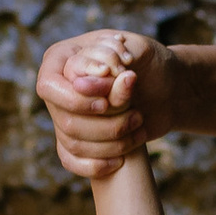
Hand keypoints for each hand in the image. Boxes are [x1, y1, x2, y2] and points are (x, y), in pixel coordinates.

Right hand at [37, 29, 172, 178]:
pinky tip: (119, 161)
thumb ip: (112, 57)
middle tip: (137, 115)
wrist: (165, 85)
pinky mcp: (77, 137)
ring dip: (110, 142)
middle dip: (106, 124)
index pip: (50, 86)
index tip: (109, 101)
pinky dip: (95, 165)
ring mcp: (64, 114)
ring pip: (72, 142)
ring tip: (139, 125)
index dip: (78, 100)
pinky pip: (71, 160)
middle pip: (65, 120)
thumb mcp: (137, 49)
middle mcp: (58, 88)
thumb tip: (82, 83)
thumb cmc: (149, 61)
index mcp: (61, 59)